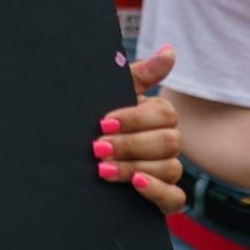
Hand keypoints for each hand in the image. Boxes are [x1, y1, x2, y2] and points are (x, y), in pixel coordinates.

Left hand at [96, 45, 183, 215]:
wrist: (73, 161)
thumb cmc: (96, 121)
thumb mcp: (109, 95)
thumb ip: (138, 74)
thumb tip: (169, 50)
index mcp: (156, 116)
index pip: (164, 113)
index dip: (134, 119)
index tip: (104, 123)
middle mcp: (166, 143)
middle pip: (169, 142)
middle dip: (130, 145)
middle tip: (98, 148)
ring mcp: (166, 171)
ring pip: (170, 168)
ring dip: (134, 167)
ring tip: (102, 168)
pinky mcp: (163, 199)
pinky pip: (175, 198)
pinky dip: (156, 190)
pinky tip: (135, 184)